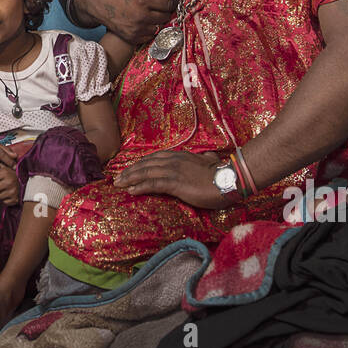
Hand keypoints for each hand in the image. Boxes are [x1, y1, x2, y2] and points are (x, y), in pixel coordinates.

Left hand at [0, 167, 20, 205]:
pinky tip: (6, 195)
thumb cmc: (11, 175)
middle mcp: (9, 182)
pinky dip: (3, 200)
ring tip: (1, 190)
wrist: (25, 182)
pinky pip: (3, 202)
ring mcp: (12, 191)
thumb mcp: (3, 168)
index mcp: (5, 172)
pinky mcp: (14, 199)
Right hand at [74, 0, 176, 44]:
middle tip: (159, 5)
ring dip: (158, 20)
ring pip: (160, 27)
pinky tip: (143, 21)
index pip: (170, 3)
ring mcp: (136, 28)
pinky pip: (151, 35)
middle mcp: (141, 15)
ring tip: (150, 13)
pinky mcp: (132, 38)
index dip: (172, 0)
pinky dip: (150, 29)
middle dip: (166, 10)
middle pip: (167, 16)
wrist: (100, 3)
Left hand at [112, 150, 226, 207]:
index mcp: (180, 156)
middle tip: (117, 178)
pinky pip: (153, 183)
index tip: (130, 169)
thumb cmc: (222, 173)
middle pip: (146, 164)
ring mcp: (174, 171)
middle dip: (130, 171)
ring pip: (146, 172)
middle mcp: (174, 160)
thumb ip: (206, 159)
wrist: (230, 178)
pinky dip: (140, 186)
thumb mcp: (211, 162)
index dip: (140, 164)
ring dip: (130, 178)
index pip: (154, 158)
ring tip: (118, 184)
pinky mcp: (176, 183)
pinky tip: (131, 191)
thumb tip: (209, 156)